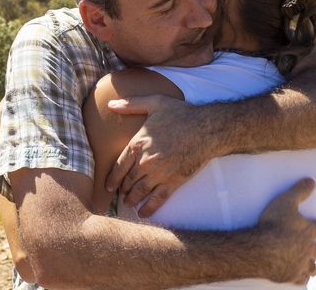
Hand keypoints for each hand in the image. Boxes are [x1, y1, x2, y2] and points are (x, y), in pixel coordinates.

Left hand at [106, 95, 208, 216]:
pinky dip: (149, 208)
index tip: (108, 186)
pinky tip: (143, 213)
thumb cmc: (181, 114)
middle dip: (123, 189)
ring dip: (132, 200)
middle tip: (120, 195)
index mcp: (138, 143)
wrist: (207, 129)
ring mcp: (159, 173)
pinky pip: (157, 199)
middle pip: (128, 181)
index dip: (112, 178)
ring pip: (140, 192)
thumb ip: (131, 104)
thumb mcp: (155, 103)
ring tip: (129, 203)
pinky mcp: (173, 182)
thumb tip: (111, 104)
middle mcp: (145, 161)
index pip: (119, 166)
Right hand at [256, 178, 315, 284]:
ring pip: (311, 267)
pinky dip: (300, 277)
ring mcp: (299, 264)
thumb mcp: (286, 201)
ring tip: (310, 265)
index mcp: (308, 231)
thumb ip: (299, 191)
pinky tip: (298, 276)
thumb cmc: (273, 223)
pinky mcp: (290, 275)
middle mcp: (307, 249)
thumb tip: (311, 181)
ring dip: (312, 265)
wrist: (262, 248)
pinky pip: (300, 279)